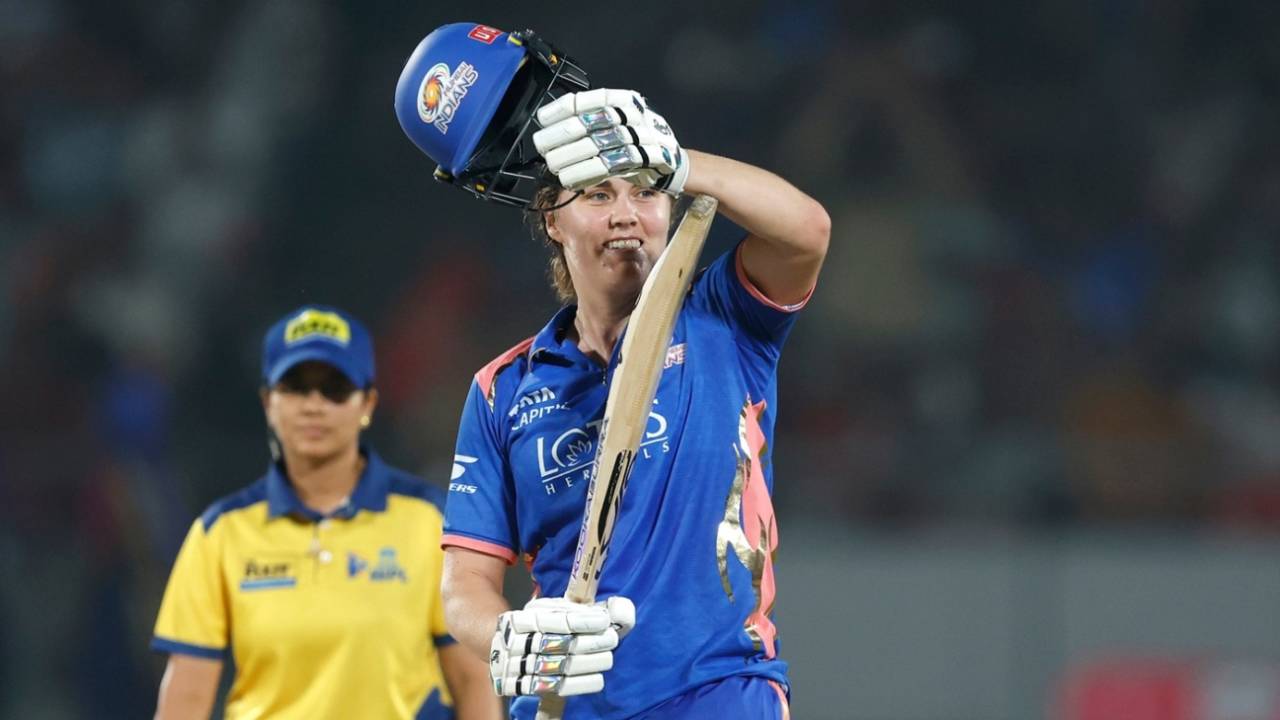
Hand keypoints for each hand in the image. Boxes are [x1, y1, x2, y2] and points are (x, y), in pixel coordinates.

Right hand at [488, 595, 635, 697]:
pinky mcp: (526, 687)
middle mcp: (518, 643)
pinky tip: (598, 677)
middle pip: (561, 644)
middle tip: (611, 639)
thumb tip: (607, 612)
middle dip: (591, 642)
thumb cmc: (532, 626)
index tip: (604, 621)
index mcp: (522, 620)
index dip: (583, 621)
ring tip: (608, 657)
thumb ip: (571, 610)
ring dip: (590, 663)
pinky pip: (557, 687)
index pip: (556, 621)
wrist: (497, 649)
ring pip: (562, 666)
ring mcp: (521, 667)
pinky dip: (581, 683)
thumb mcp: (544, 611)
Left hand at [532, 89, 689, 193]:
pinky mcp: (648, 159)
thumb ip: (594, 121)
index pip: (588, 100)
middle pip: (590, 124)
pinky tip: (571, 178)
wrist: (673, 159)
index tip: (543, 119)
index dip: (563, 109)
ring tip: (553, 164)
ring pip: (599, 146)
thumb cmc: (638, 141)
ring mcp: (643, 136)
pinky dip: (588, 173)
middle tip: (543, 146)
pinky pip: (612, 167)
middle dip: (561, 136)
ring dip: (571, 157)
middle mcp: (634, 115)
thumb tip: (556, 129)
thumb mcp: (619, 122)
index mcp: (623, 101)